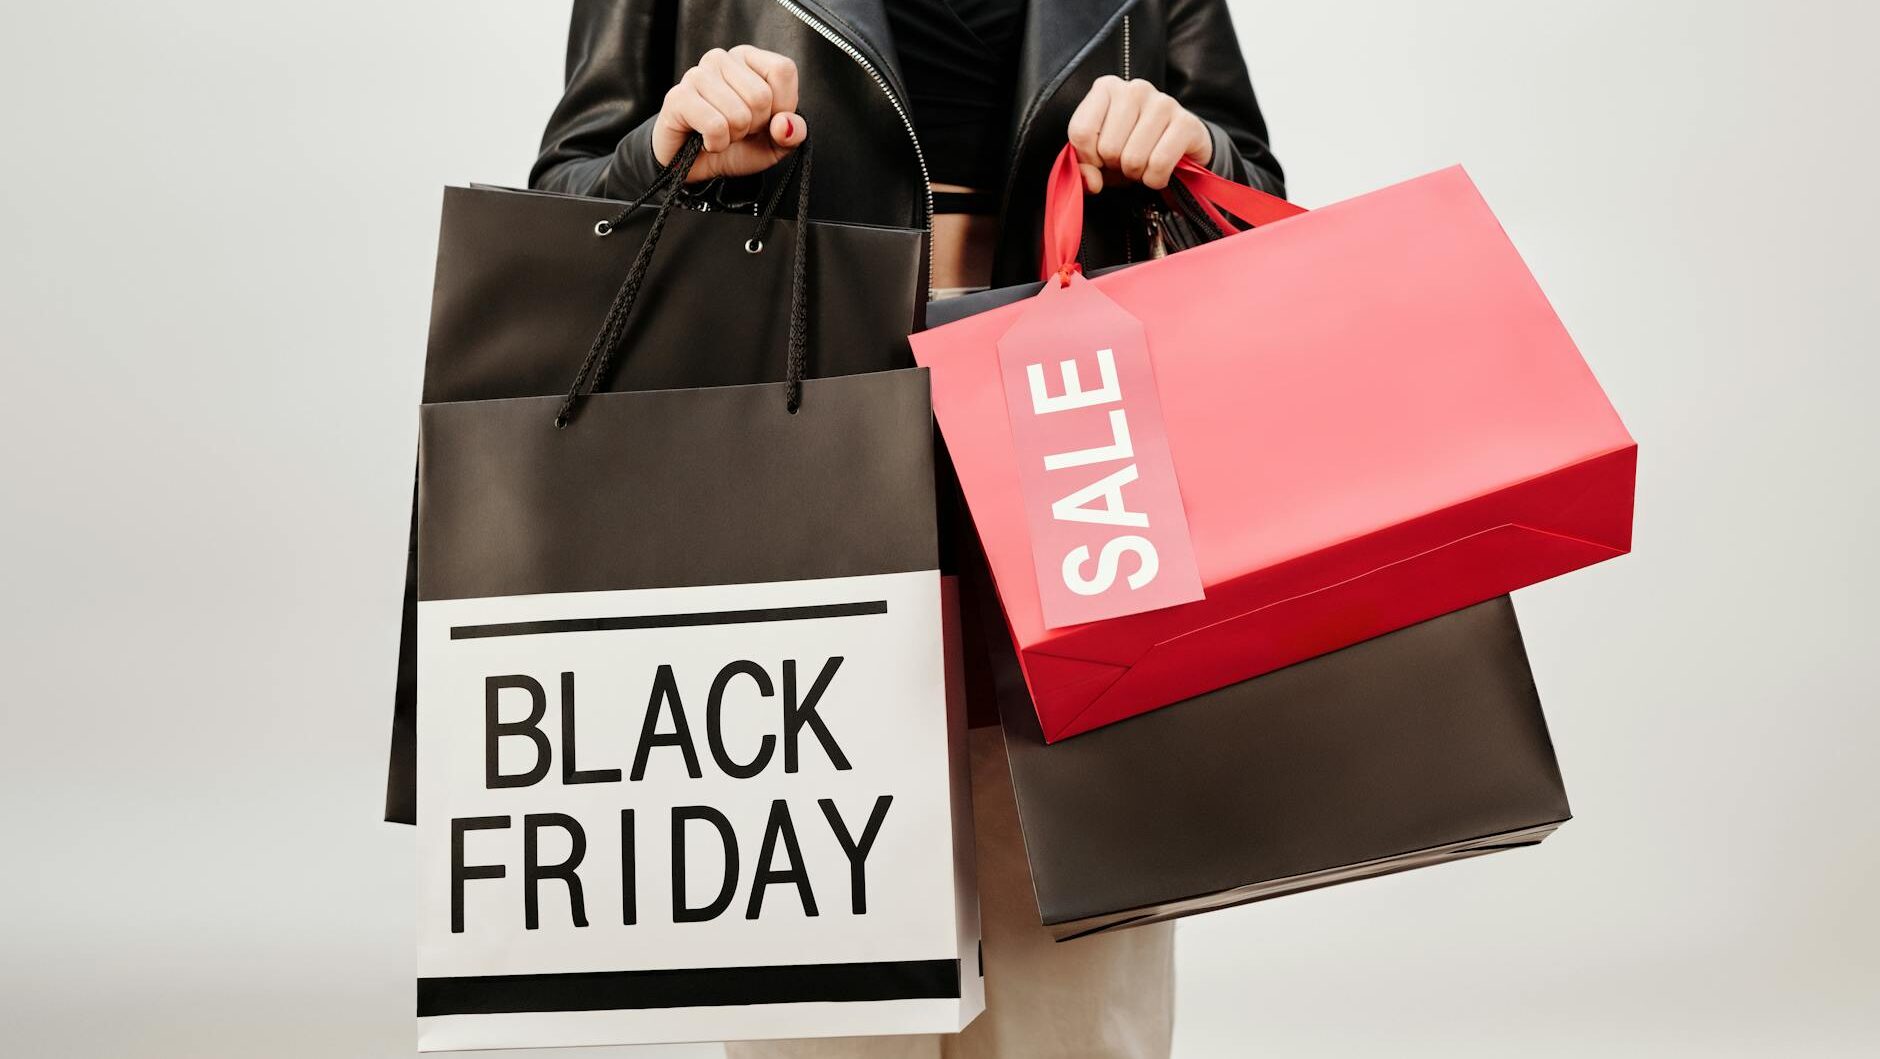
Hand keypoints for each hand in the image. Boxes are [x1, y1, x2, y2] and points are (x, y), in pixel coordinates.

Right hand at [655, 45, 806, 181]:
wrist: (696, 166)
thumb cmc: (736, 146)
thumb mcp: (776, 143)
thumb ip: (793, 133)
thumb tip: (785, 124)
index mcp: (748, 59)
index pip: (782, 70)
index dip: (783, 105)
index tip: (766, 119)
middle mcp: (720, 59)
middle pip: (761, 96)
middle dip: (755, 126)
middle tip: (738, 129)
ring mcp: (696, 75)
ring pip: (738, 114)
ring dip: (734, 136)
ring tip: (721, 133)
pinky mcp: (678, 98)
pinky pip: (715, 126)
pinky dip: (716, 144)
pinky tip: (706, 140)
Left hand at [1066, 76, 1213, 192]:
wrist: (1178, 148)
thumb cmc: (1131, 147)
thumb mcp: (1098, 156)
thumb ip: (1084, 168)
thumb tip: (1092, 182)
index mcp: (1107, 88)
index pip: (1081, 131)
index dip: (1088, 158)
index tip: (1100, 159)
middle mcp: (1135, 89)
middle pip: (1108, 147)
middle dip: (1116, 166)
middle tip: (1127, 160)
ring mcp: (1163, 103)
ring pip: (1133, 158)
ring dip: (1137, 174)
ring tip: (1144, 163)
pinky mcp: (1186, 123)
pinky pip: (1159, 164)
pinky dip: (1156, 179)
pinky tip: (1160, 171)